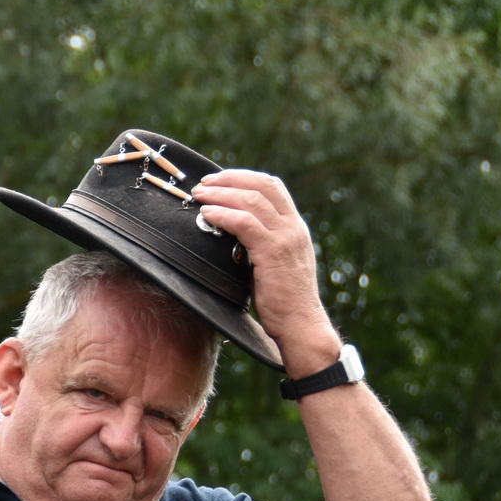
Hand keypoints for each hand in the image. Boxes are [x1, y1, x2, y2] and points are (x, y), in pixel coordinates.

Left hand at [193, 169, 339, 374]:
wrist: (300, 323)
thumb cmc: (282, 300)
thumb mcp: (273, 263)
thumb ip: (260, 244)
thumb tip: (230, 234)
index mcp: (294, 227)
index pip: (272, 186)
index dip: (244, 177)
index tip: (219, 180)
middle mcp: (293, 227)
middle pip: (262, 185)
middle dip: (229, 179)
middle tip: (204, 183)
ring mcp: (285, 237)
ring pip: (251, 200)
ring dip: (221, 194)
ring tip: (199, 195)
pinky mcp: (273, 252)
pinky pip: (245, 223)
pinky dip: (223, 215)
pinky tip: (207, 214)